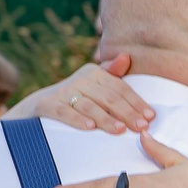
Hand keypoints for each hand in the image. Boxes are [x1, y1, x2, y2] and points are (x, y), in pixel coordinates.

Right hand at [29, 54, 151, 134]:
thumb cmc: (75, 97)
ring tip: (119, 130)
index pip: (120, 88)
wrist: (38, 105)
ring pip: (88, 106)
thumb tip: (126, 57)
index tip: (149, 116)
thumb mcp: (93, 84)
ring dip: (105, 118)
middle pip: (108, 97)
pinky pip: (64, 112)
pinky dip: (77, 119)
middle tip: (140, 127)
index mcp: (94, 73)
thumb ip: (111, 74)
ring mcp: (63, 92)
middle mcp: (80, 80)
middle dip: (126, 113)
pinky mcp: (48, 104)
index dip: (135, 102)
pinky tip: (89, 127)